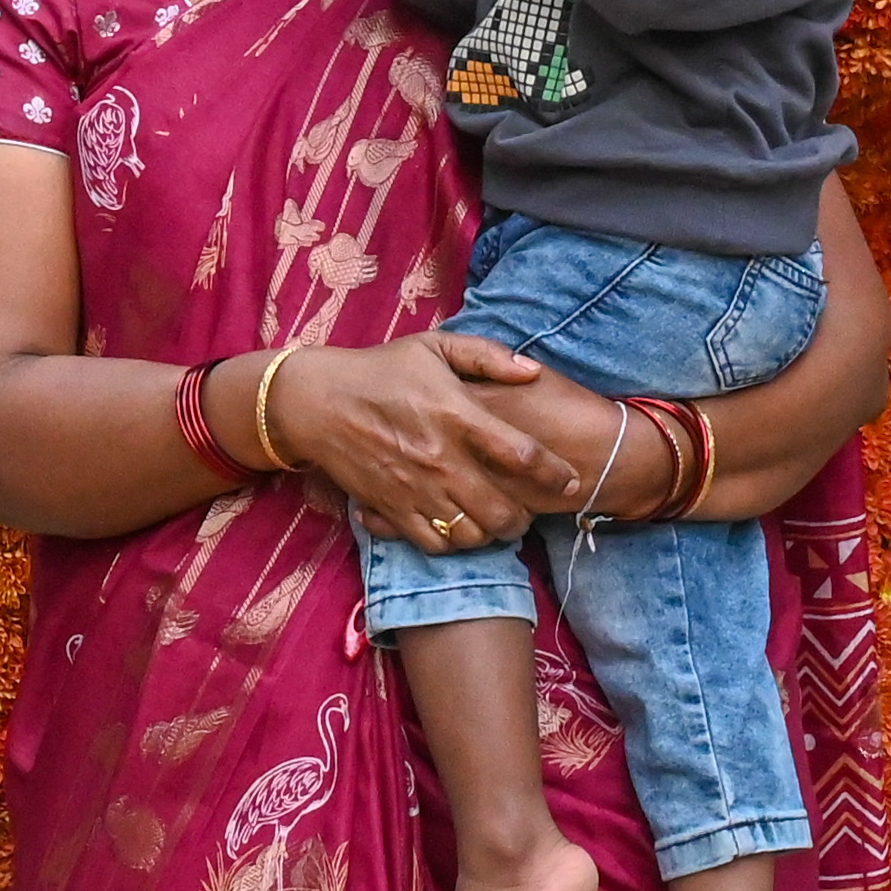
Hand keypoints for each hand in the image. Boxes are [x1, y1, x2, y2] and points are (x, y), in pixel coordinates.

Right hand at [266, 333, 579, 547]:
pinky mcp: (388, 508)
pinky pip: (429, 543)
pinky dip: (451, 545)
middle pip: (498, 509)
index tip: (572, 481)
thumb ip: (489, 356)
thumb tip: (533, 372)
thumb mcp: (437, 346)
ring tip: (499, 525)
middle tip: (532, 512)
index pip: (521, 453)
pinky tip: (461, 532)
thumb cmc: (383, 369)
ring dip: (490, 535)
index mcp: (458, 415)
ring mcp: (413, 488)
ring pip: (467, 534)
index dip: (554, 473)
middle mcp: (439, 458)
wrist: (318, 402)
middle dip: (524, 518)